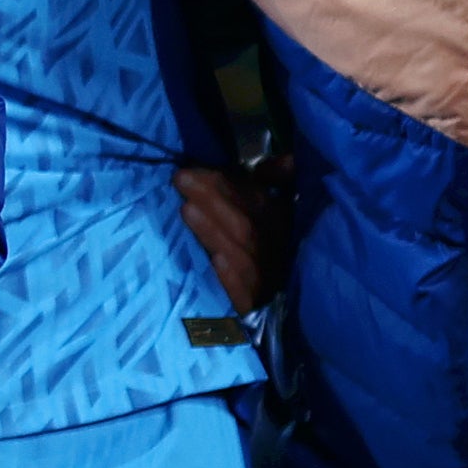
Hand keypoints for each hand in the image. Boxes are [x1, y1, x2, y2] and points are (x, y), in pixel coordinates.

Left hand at [175, 158, 293, 310]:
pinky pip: (246, 292)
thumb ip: (281, 183)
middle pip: (243, 222)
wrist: (287, 307)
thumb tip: (284, 160)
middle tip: (180, 179)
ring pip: (241, 252)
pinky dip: (233, 278)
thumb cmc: (276, 247)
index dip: (224, 184)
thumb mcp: (284, 211)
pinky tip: (216, 261)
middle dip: (212, 199)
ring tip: (186, 209)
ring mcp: (267, 278)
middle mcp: (275, 248)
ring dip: (214, 231)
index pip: (254, 200)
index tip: (192, 170)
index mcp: (281, 223)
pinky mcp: (256, 306)